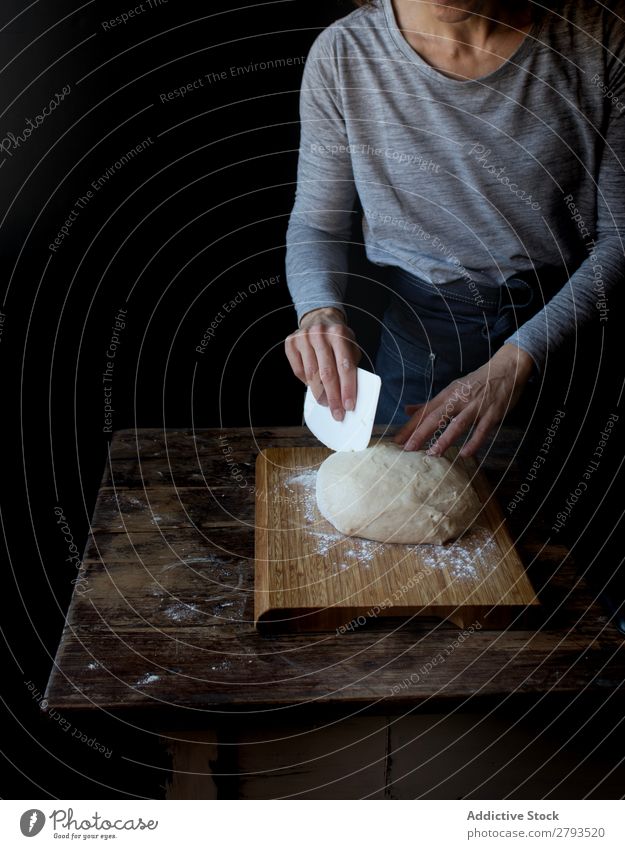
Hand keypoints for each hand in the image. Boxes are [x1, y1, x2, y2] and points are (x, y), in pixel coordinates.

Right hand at [285, 307, 360, 420]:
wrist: (320, 318)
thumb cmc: (338, 338)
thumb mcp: (350, 346)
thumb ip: (351, 367)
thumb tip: (349, 395)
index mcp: (340, 333)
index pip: (345, 367)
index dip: (347, 389)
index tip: (349, 406)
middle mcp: (320, 334)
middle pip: (327, 373)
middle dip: (333, 397)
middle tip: (337, 413)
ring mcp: (304, 337)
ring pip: (311, 375)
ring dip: (320, 394)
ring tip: (326, 403)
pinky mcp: (291, 343)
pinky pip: (298, 371)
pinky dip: (306, 383)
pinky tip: (314, 385)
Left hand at [393, 344, 534, 456]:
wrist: (507, 368)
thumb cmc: (478, 382)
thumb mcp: (452, 389)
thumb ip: (430, 403)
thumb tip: (407, 409)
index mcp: (447, 395)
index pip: (425, 412)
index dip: (410, 426)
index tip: (397, 440)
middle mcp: (459, 400)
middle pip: (436, 417)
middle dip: (420, 433)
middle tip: (407, 448)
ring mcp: (476, 407)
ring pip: (457, 424)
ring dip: (444, 439)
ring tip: (433, 454)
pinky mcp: (492, 413)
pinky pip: (482, 430)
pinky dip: (474, 442)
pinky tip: (465, 454)